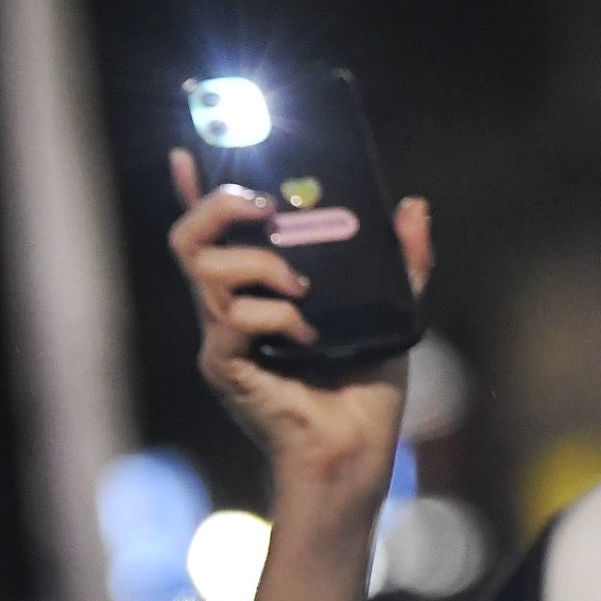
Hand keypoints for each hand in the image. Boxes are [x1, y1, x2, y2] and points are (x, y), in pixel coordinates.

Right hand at [166, 147, 430, 511]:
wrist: (355, 451)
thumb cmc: (366, 386)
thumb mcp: (394, 310)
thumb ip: (403, 260)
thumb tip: (412, 206)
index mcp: (259, 287)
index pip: (215, 230)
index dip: (196, 188)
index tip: (189, 149)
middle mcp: (231, 307)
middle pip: (188, 239)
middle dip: (217, 205)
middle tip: (265, 206)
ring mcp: (223, 337)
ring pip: (206, 270)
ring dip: (260, 261)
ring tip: (304, 284)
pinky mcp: (228, 367)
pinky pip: (233, 319)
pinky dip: (276, 314)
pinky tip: (307, 334)